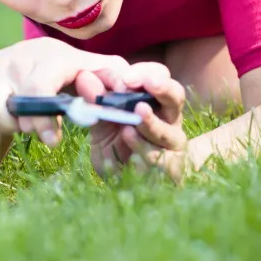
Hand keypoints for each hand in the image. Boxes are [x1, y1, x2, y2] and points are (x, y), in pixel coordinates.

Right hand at [0, 38, 127, 146]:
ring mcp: (5, 64)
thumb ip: (110, 77)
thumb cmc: (56, 78)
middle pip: (39, 90)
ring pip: (15, 105)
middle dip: (45, 122)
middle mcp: (32, 53)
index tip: (94, 118)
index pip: (82, 72)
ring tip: (35, 126)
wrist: (7, 73)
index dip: (92, 94)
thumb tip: (129, 87)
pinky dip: (4, 125)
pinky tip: (15, 123)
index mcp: (64, 54)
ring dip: (27, 125)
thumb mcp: (84, 75)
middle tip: (53, 140)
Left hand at [79, 63, 189, 182]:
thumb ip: (96, 102)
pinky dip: (144, 155)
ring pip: (167, 132)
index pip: (160, 77)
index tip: (126, 79)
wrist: (129, 186)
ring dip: (150, 126)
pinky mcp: (172, 171)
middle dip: (162, 90)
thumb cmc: (117, 146)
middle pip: (176, 97)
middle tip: (143, 89)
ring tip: (130, 126)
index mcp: (155, 101)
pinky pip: (161, 162)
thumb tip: (84, 77)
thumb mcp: (104, 121)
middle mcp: (170, 120)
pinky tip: (130, 155)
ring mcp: (173, 146)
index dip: (147, 73)